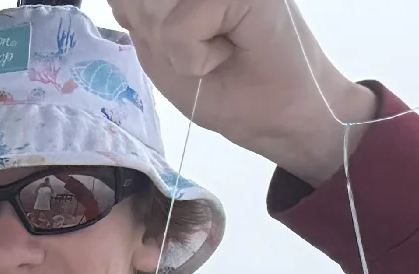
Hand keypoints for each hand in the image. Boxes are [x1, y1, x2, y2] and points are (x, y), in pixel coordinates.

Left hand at [104, 0, 376, 187]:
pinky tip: (225, 54)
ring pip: (153, 10)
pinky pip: (179, 27)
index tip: (183, 41)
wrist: (282, 117)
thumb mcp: (161, 49)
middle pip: (137, 0)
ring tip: (214, 52)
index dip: (139, 22)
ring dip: (174, 49)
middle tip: (201, 50)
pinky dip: (192, 57)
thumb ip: (137, 12)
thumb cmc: (226, 88)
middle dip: (156, 36)